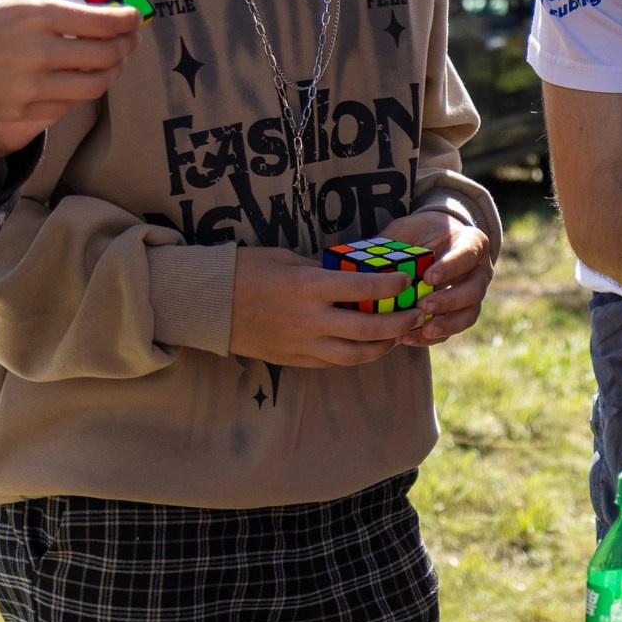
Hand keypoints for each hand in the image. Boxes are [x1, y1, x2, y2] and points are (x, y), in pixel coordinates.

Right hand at [0, 0, 144, 160]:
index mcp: (34, 14)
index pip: (103, 20)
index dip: (128, 19)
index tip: (135, 16)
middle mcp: (38, 52)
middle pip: (106, 54)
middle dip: (126, 45)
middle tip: (130, 39)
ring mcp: (31, 85)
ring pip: (94, 84)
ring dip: (112, 72)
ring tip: (114, 61)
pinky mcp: (22, 110)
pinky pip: (70, 105)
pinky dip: (84, 92)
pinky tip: (85, 80)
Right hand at [226, 246, 425, 367]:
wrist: (204, 303)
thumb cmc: (245, 271)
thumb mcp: (287, 258)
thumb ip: (323, 270)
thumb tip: (356, 272)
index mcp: (308, 287)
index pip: (365, 288)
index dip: (393, 286)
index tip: (407, 281)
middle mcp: (308, 320)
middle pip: (370, 328)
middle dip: (400, 322)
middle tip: (416, 314)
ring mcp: (300, 344)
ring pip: (356, 354)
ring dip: (384, 346)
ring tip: (399, 336)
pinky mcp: (292, 359)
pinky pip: (333, 362)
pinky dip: (356, 356)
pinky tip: (368, 346)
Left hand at [378, 207, 494, 345]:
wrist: (435, 243)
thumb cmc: (421, 234)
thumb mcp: (409, 230)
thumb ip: (395, 242)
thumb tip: (365, 259)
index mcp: (471, 244)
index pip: (468, 255)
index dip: (451, 268)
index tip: (428, 277)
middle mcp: (479, 271)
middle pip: (474, 290)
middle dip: (449, 301)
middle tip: (423, 306)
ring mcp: (473, 295)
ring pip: (469, 314)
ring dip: (447, 324)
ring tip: (422, 330)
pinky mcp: (462, 314)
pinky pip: (453, 330)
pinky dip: (433, 337)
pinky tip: (410, 338)